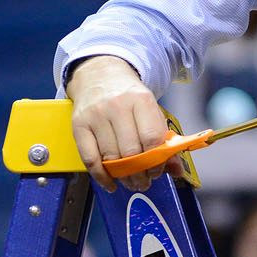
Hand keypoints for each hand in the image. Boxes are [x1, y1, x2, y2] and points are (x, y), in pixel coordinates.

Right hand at [66, 56, 183, 192]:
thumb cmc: (129, 97)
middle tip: (143, 181)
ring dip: (122, 176)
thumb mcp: (151, 110)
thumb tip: (176, 170)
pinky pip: (89, 158)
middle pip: (130, 151)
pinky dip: (101, 176)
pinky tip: (110, 182)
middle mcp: (117, 106)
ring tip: (130, 181)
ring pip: (110, 157)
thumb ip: (165, 140)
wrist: (100, 75)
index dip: (156, 161)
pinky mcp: (79, 125)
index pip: (151, 137)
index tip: (157, 171)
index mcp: (141, 100)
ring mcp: (96, 115)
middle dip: (139, 173)